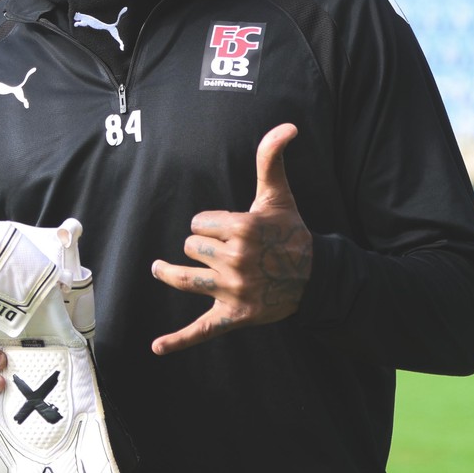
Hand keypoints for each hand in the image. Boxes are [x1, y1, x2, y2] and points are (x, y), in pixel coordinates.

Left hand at [150, 123, 312, 355]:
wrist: (315, 276)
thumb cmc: (290, 231)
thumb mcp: (278, 194)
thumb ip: (272, 158)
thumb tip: (287, 125)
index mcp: (242, 229)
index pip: (198, 223)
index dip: (208, 224)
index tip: (228, 229)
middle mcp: (236, 260)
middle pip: (190, 249)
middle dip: (200, 248)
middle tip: (222, 251)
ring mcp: (234, 291)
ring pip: (186, 279)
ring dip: (171, 274)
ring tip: (160, 269)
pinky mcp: (235, 317)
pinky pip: (201, 331)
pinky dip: (178, 341)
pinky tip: (157, 347)